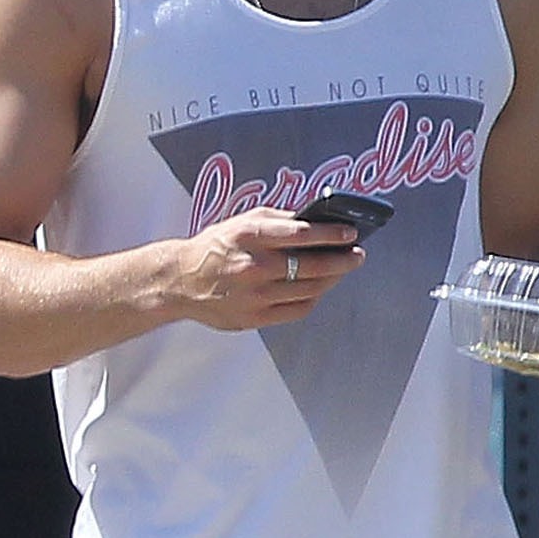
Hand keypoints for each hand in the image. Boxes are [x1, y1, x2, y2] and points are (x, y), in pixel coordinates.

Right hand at [173, 210, 364, 331]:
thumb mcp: (243, 221)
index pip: (303, 234)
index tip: (351, 234)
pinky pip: (297, 310)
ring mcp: (254, 296)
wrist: (181, 281)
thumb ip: (279, 219)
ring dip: (332, 279)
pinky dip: (313, 298)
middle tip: (357, 255)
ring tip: (341, 270)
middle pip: (312, 265)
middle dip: (342, 260)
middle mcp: (253, 266)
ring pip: (309, 289)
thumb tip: (318, 220)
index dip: (333, 235)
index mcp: (250, 235)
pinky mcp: (254, 318)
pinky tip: (319, 288)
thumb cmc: (216, 247)